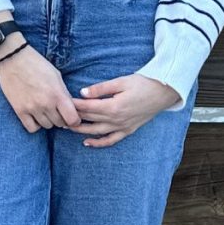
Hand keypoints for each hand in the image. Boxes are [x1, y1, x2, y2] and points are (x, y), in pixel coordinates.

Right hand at [0, 43, 81, 132]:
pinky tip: (36, 115)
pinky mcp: (19, 111)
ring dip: (49, 120)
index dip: (75, 120)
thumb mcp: (56, 75)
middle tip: (58, 110)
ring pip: (47, 126)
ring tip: (45, 109)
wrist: (13, 58)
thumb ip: (64, 93)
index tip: (73, 116)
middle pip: (60, 124)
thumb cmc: (37, 64)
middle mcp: (46, 104)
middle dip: (62, 118)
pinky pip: (32, 128)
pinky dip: (36, 124)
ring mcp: (32, 108)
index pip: (72, 119)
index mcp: (57, 94)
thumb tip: (70, 108)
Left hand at [66, 73, 181, 147]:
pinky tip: (88, 142)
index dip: (74, 105)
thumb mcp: (121, 81)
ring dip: (81, 131)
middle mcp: (117, 120)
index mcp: (114, 106)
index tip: (63, 102)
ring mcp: (122, 127)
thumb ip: (101, 88)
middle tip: (60, 115)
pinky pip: (111, 140)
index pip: (88, 107)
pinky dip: (99, 143)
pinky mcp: (128, 130)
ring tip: (68, 127)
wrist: (163, 92)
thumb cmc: (143, 83)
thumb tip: (83, 93)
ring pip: (97, 132)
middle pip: (90, 120)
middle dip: (74, 117)